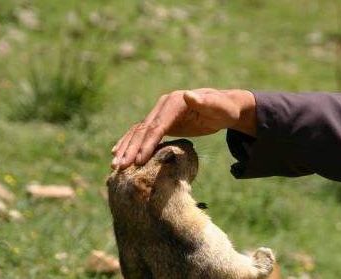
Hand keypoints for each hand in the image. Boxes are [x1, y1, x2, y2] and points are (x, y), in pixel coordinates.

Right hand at [111, 88, 255, 168]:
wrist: (224, 107)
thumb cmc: (224, 109)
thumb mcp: (219, 106)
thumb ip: (205, 102)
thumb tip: (189, 95)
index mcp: (175, 101)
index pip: (158, 125)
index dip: (147, 143)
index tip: (139, 161)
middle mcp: (163, 105)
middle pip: (144, 129)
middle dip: (132, 149)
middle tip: (120, 167)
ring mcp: (160, 113)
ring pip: (139, 131)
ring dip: (126, 148)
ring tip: (115, 165)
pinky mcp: (161, 122)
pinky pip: (142, 133)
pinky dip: (130, 143)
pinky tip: (119, 153)